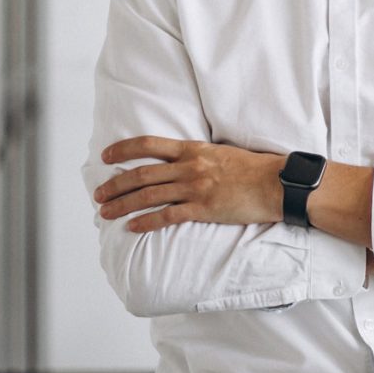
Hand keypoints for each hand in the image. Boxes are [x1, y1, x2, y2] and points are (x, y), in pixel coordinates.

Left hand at [94, 136, 283, 232]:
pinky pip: (167, 216)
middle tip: (98, 194)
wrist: (275, 183)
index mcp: (193, 150)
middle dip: (115, 184)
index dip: (124, 150)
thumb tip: (180, 162)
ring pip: (148, 195)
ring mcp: (195, 188)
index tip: (106, 156)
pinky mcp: (203, 209)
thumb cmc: (253, 168)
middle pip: (141, 174)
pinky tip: (132, 227)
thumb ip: (198, 157)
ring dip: (122, 204)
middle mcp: (189, 167)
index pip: (149, 145)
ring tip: (105, 212)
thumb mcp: (221, 153)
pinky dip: (146, 222)